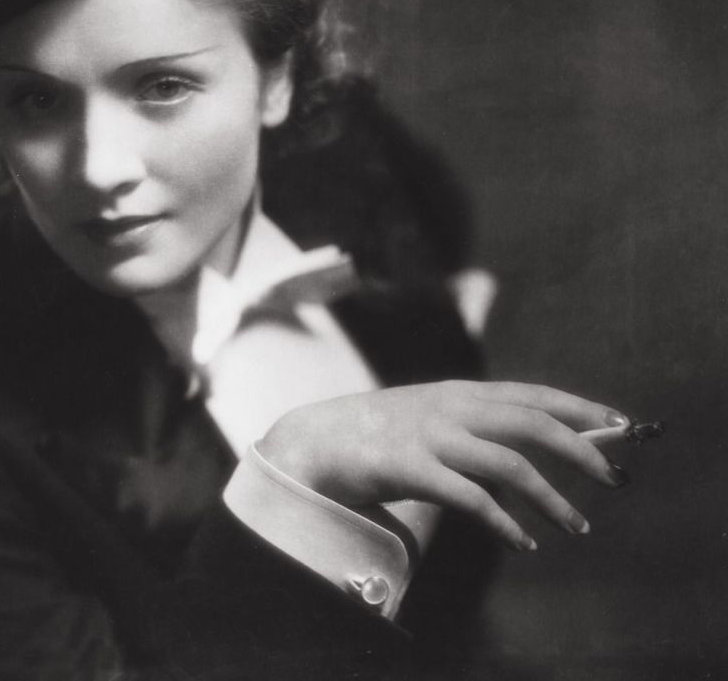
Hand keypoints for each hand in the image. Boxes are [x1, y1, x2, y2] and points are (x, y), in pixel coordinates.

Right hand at [259, 380, 629, 550]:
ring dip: (551, 498)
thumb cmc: (378, 435)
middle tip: (614, 478)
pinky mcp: (410, 467)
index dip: (578, 406)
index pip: (532, 393)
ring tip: (578, 527)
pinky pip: (470, 498)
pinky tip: (523, 541)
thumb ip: (473, 431)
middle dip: (581, 449)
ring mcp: (431, 435)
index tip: (619, 423)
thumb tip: (522, 462)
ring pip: (509, 463)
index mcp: (459, 392)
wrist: (314, 440)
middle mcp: (451, 406)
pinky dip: (504, 522)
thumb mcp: (432, 420)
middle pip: (532, 422)